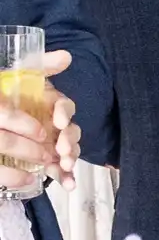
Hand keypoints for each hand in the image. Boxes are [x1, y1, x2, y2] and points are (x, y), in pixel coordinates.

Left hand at [0, 48, 72, 191]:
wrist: (0, 120)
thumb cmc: (7, 93)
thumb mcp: (20, 77)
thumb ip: (42, 66)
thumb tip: (66, 55)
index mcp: (50, 105)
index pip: (64, 107)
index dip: (64, 114)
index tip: (58, 121)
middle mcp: (54, 124)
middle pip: (70, 131)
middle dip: (70, 141)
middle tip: (63, 150)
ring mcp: (52, 142)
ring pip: (68, 151)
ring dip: (71, 160)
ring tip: (66, 168)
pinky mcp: (47, 159)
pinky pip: (59, 168)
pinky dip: (66, 177)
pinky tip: (68, 184)